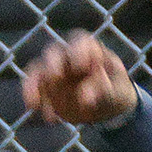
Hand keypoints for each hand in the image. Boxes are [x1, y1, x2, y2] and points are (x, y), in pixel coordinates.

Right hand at [22, 31, 138, 126]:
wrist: (110, 106)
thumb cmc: (116, 91)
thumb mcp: (119, 91)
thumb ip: (105, 90)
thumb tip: (85, 94)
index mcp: (90, 50)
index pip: (82, 44)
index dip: (79, 52)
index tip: (80, 67)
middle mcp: (69, 55)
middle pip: (55, 53)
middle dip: (53, 64)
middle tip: (54, 76)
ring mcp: (55, 69)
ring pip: (38, 69)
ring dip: (35, 85)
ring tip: (35, 102)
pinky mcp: (46, 86)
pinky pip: (34, 87)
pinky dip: (33, 96)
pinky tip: (34, 107)